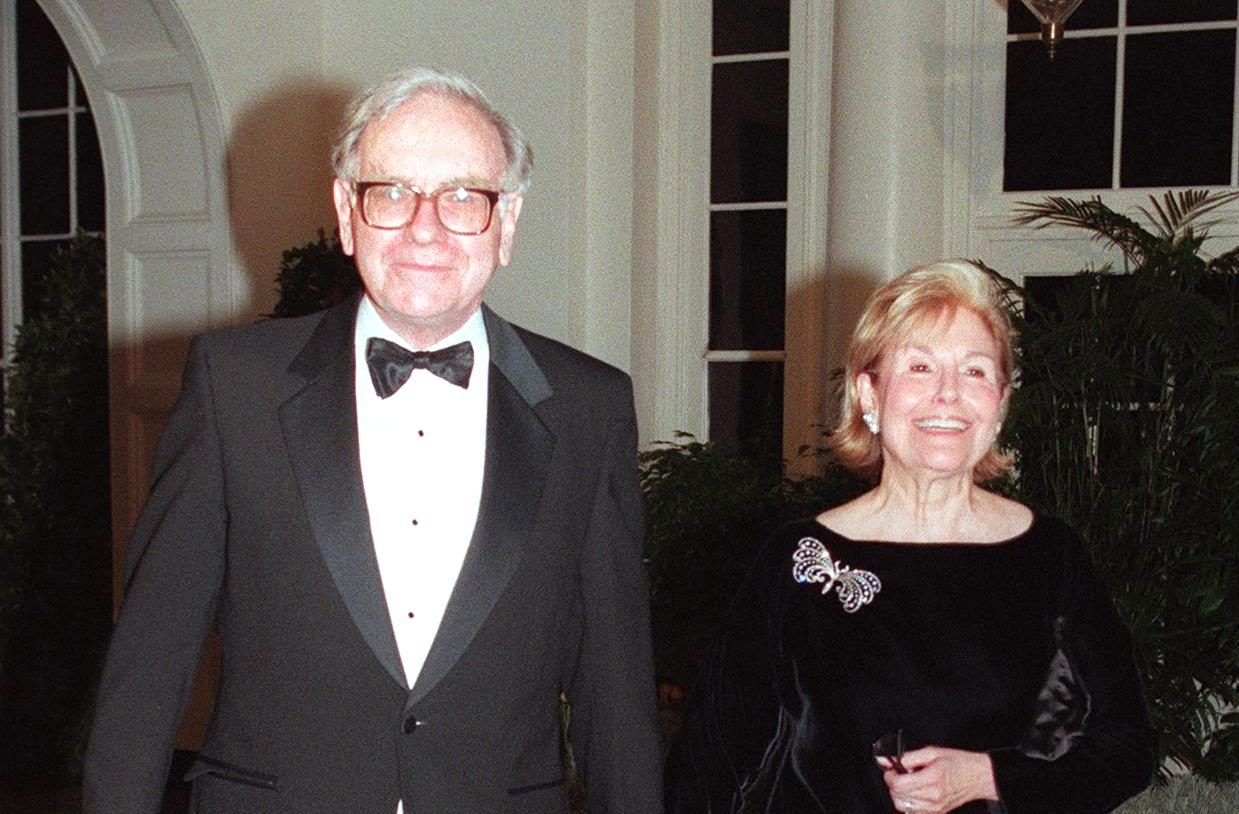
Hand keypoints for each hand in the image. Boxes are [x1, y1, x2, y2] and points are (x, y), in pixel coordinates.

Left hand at [876, 746, 997, 813]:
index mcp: (932, 779)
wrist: (978, 777)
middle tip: (900, 774)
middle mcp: (933, 797)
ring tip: (908, 783)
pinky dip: (908, 803)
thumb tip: (886, 760)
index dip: (890, 775)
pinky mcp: (937, 813)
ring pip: (903, 807)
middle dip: (893, 784)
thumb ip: (907, 757)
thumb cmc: (959, 763)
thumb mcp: (932, 752)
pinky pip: (913, 813)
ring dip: (900, 795)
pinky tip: (914, 793)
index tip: (892, 769)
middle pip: (898, 797)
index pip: (899, 785)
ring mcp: (935, 808)